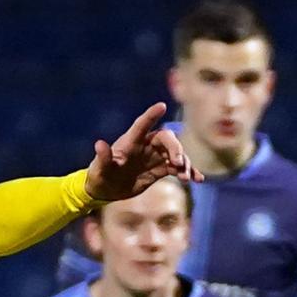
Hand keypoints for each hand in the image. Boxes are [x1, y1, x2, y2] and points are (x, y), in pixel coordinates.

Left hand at [84, 103, 200, 203]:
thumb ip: (103, 157)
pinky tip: (198, 179)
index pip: (142, 124)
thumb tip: (98, 144)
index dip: (151, 115)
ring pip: (176, 154)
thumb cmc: (99, 176)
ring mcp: (155, 157)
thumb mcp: (99, 169)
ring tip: (186, 177)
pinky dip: (188, 173)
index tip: (162, 106)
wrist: (106, 190)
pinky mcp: (160, 169)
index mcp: (131, 141)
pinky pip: (178, 168)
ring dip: (184, 163)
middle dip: (176, 149)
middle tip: (178, 163)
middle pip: (167, 139)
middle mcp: (146, 145)